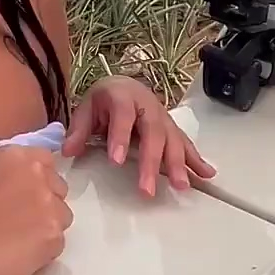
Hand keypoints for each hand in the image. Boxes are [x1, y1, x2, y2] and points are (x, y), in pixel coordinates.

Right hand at [0, 143, 72, 274]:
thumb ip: (5, 179)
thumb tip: (19, 192)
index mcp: (14, 155)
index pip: (45, 162)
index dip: (33, 182)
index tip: (17, 198)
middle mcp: (37, 174)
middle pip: (58, 189)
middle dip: (42, 205)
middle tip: (14, 224)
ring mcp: (49, 206)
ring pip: (61, 217)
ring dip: (44, 229)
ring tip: (12, 244)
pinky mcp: (54, 238)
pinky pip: (56, 244)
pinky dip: (40, 253)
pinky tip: (13, 259)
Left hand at [65, 75, 214, 197]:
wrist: (124, 85)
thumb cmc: (104, 100)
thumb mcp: (86, 108)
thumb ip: (78, 129)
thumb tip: (68, 151)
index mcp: (122, 97)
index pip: (122, 116)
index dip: (120, 137)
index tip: (116, 161)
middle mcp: (147, 106)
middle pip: (153, 133)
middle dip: (152, 162)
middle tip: (147, 189)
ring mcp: (163, 118)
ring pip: (173, 140)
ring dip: (179, 164)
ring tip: (181, 186)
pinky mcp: (172, 129)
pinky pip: (186, 144)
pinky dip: (197, 160)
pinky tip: (207, 175)